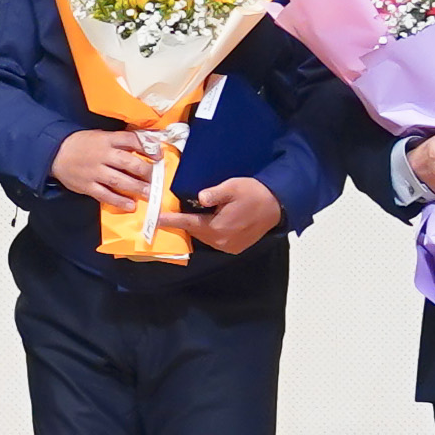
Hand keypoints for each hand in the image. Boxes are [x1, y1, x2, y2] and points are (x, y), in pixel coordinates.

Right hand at [53, 130, 163, 206]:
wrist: (55, 152)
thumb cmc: (83, 144)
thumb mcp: (101, 136)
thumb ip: (121, 141)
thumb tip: (147, 145)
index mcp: (107, 140)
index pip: (131, 140)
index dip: (147, 147)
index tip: (159, 155)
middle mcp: (102, 155)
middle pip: (128, 162)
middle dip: (145, 171)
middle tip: (157, 178)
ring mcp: (94, 172)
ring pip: (119, 180)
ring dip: (136, 188)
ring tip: (150, 194)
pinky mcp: (87, 186)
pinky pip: (105, 195)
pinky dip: (118, 201)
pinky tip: (131, 206)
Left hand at [167, 177, 283, 255]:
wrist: (278, 205)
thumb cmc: (254, 193)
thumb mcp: (233, 187)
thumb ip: (215, 193)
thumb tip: (200, 197)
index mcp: (217, 227)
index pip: (188, 223)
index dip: (171, 221)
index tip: (156, 220)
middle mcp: (221, 241)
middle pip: (196, 231)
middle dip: (186, 222)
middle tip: (177, 211)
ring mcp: (229, 247)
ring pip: (205, 236)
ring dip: (199, 227)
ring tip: (196, 214)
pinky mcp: (236, 247)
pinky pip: (216, 240)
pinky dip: (210, 231)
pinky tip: (212, 220)